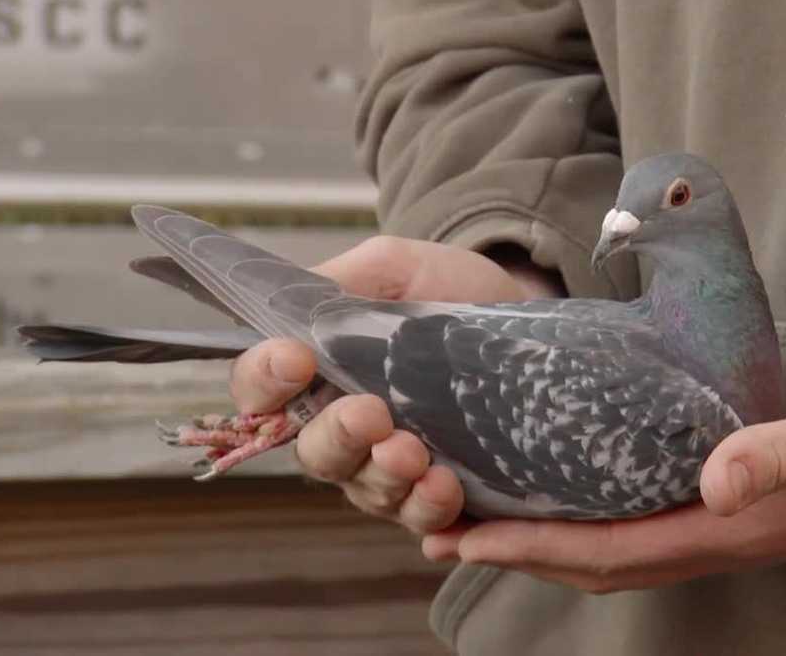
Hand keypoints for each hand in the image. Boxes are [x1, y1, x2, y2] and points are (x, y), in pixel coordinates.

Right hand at [228, 235, 561, 533]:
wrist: (526, 320)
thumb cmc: (451, 290)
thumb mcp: (396, 268)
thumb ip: (343, 283)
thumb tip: (298, 305)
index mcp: (316, 372)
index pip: (259, 391)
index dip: (263, 382)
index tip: (294, 360)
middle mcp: (341, 427)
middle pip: (313, 452)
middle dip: (338, 436)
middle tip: (370, 414)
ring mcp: (386, 466)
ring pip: (364, 490)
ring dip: (386, 476)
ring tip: (414, 454)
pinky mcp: (435, 491)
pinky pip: (419, 516)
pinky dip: (427, 509)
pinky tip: (444, 488)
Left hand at [422, 363, 785, 591]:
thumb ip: (777, 455)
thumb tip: (712, 483)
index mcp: (733, 527)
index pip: (611, 550)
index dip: (534, 549)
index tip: (465, 538)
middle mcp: (723, 535)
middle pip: (602, 561)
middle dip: (522, 552)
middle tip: (450, 534)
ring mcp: (732, 522)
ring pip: (621, 547)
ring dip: (552, 542)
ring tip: (493, 522)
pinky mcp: (741, 498)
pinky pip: (650, 522)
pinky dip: (598, 519)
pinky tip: (578, 493)